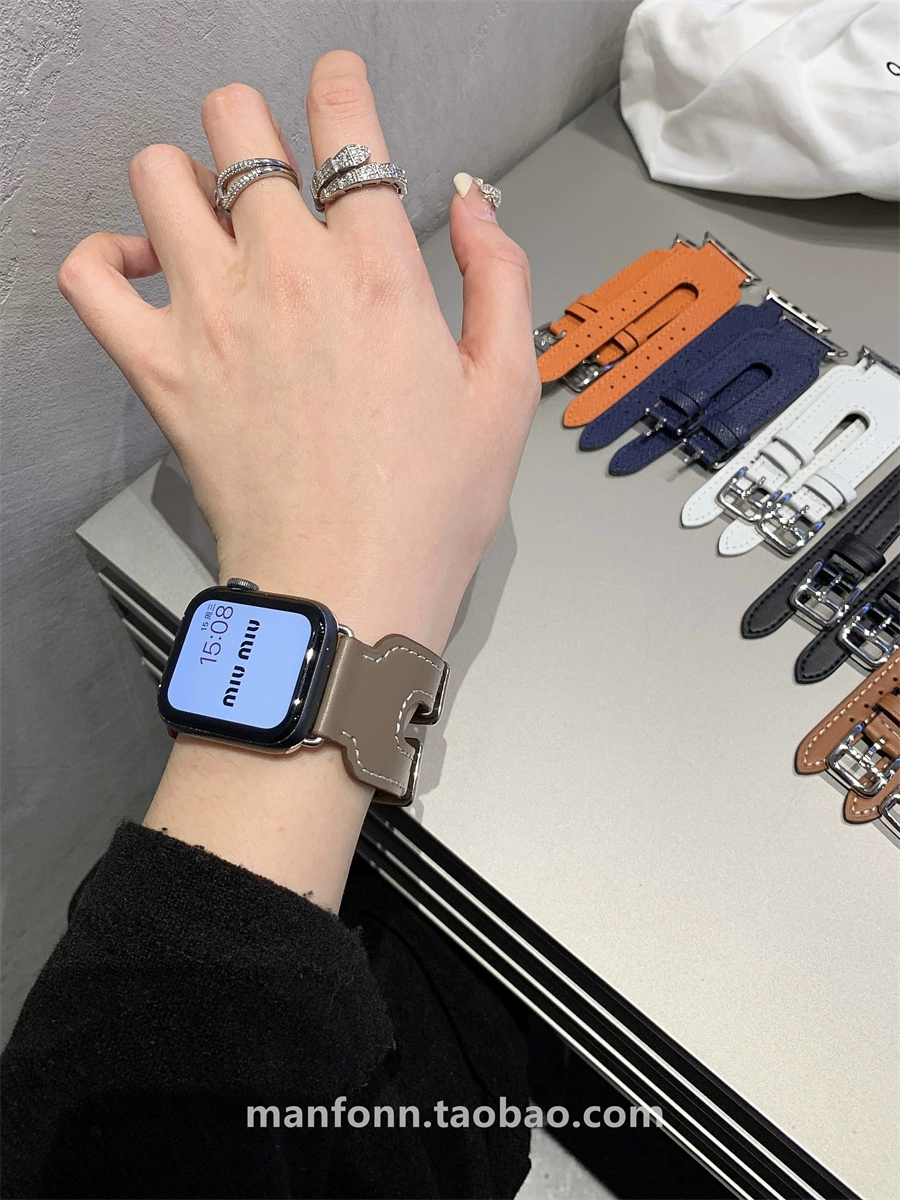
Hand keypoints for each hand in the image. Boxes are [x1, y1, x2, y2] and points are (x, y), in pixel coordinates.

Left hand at [58, 51, 539, 653]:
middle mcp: (287, 277)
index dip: (340, 86)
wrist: (344, 593)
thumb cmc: (424, 511)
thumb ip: (500, 281)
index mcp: (377, 277)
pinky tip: (143, 267)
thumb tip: (476, 210)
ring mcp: (214, 317)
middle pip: (238, 126)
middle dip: (256, 125)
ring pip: (160, 175)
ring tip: (211, 213)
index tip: (338, 88)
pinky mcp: (162, 369)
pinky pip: (91, 276)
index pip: (345, 127)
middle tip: (273, 161)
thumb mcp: (505, 394)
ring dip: (186, 176)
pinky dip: (105, 256)